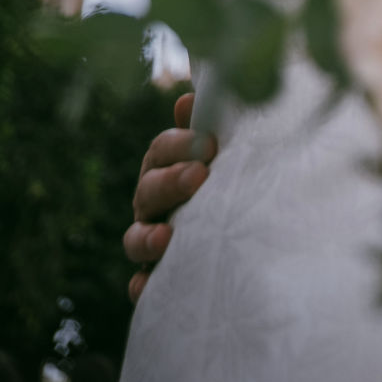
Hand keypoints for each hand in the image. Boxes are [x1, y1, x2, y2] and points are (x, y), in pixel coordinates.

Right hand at [124, 91, 216, 301]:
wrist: (247, 235)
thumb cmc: (231, 178)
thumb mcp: (224, 150)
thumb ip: (210, 122)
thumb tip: (192, 94)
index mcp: (167, 166)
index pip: (161, 150)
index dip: (180, 144)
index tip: (210, 143)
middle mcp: (153, 204)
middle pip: (147, 190)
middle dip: (170, 182)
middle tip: (200, 176)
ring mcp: (151, 242)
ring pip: (135, 240)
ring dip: (147, 238)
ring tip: (167, 237)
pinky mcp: (157, 280)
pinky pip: (140, 287)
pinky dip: (142, 288)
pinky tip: (150, 287)